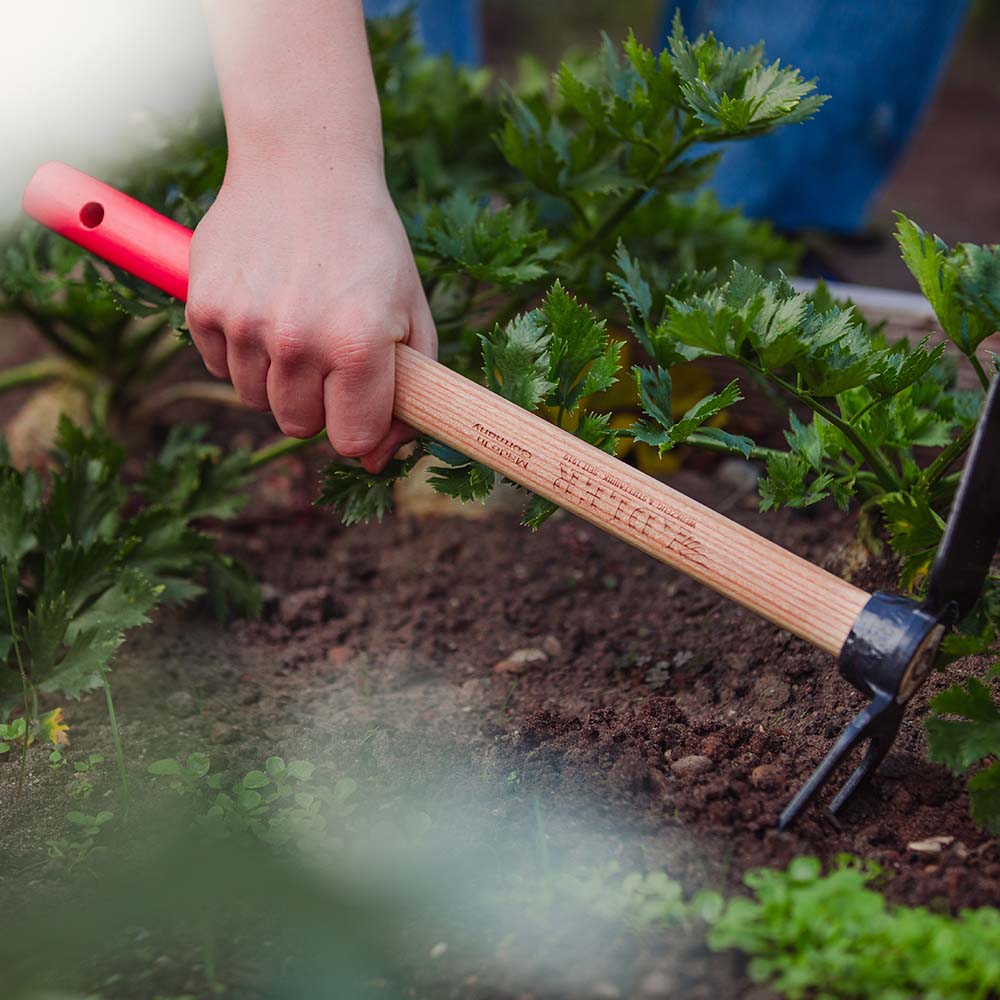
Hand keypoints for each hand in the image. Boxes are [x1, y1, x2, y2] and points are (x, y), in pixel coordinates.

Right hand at [186, 159, 435, 472]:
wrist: (304, 165)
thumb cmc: (370, 246)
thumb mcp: (413, 313)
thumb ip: (409, 393)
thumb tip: (375, 461)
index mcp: (357, 345)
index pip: (351, 441)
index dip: (360, 427)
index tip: (361, 401)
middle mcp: (297, 340)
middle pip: (300, 428)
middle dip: (319, 403)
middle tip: (330, 354)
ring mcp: (245, 324)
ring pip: (258, 401)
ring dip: (279, 378)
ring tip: (297, 323)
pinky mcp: (204, 307)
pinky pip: (221, 367)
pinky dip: (242, 352)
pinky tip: (264, 308)